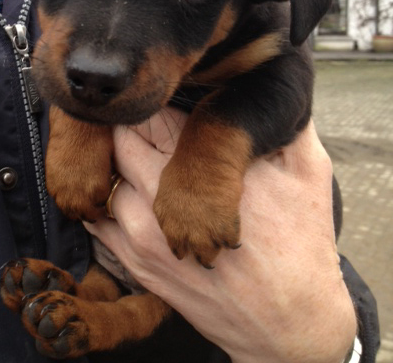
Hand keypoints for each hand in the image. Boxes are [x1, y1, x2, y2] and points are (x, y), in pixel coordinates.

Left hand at [85, 109, 356, 362]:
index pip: (155, 115)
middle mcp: (165, 198)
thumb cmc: (302, 245)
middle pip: (123, 141)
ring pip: (106, 177)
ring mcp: (144, 234)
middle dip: (133, 127)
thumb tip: (266, 83)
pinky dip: (108, 199)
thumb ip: (282, 122)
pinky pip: (100, 219)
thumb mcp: (307, 171)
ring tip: (137, 158)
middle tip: (148, 124)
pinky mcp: (138, 264)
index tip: (164, 96)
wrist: (289, 323)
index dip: (157, 102)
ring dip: (118, 164)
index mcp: (205, 166)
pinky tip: (126, 192)